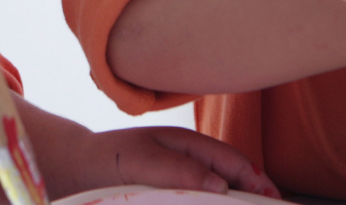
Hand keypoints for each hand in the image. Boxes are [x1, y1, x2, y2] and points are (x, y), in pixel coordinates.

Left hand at [64, 126, 279, 198]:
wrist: (73, 168)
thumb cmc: (107, 159)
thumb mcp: (142, 162)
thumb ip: (180, 171)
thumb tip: (221, 187)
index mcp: (188, 145)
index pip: (233, 162)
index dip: (257, 180)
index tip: (272, 199)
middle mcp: (189, 161)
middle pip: (232, 178)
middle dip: (253, 194)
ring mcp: (181, 178)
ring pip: (216, 191)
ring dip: (234, 200)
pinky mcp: (170, 194)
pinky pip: (197, 199)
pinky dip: (211, 203)